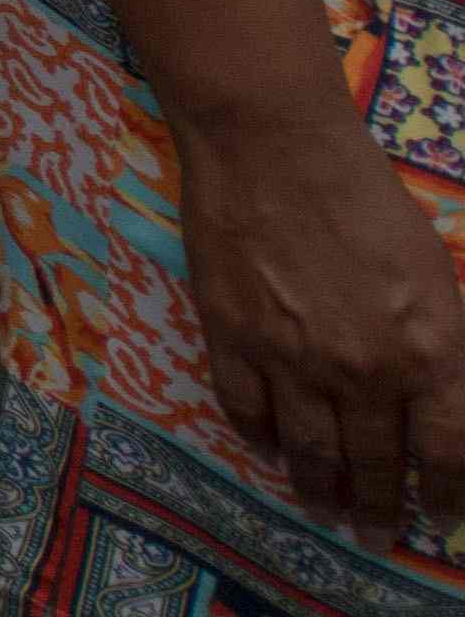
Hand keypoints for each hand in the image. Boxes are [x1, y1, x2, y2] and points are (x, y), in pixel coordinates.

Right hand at [175, 92, 464, 536]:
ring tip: (324, 510)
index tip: (442, 520)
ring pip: (309, 451)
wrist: (272, 145)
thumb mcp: (436, 273)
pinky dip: (259, 439)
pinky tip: (270, 449)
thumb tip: (442, 394)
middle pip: (375, 463)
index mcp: (428, 352)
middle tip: (373, 532)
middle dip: (378, 507)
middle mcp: (363, 371)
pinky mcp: (233, 337)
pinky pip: (246, 410)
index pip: (447, 453)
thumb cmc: (367, 194)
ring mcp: (291, 359)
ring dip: (319, 490)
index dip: (447, 497)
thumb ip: (443, 343)